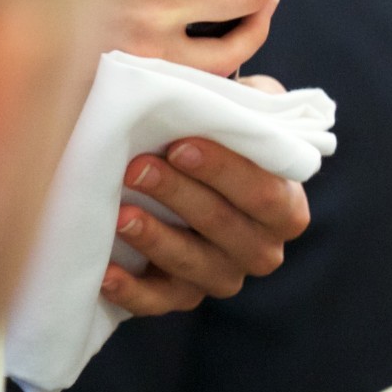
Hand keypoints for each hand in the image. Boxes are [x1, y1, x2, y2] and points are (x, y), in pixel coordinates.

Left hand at [101, 114, 311, 316]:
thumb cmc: (214, 134)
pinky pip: (158, 303)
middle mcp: (262, 249)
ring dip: (156, 239)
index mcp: (285, 206)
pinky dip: (131, 292)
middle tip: (137, 168)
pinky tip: (106, 272)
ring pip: (194, 266)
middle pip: (225, 228)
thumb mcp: (240, 110)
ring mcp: (222, 277)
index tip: (180, 144)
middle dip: (180, 196)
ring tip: (120, 213)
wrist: (189, 173)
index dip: (224, 171)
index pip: (264, 193)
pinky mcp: (181, 297)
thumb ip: (246, 103)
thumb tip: (229, 88)